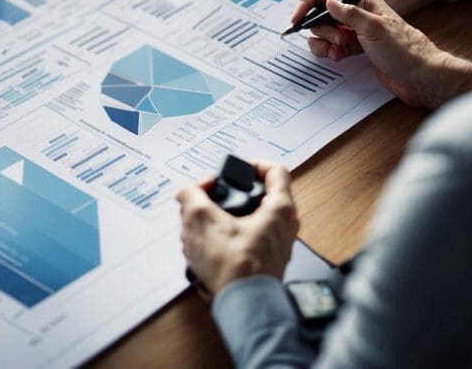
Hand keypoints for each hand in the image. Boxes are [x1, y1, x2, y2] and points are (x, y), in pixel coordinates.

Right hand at [177, 162, 297, 296]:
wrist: (243, 307)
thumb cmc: (235, 267)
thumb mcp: (201, 220)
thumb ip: (191, 196)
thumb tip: (187, 193)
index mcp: (279, 209)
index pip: (275, 170)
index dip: (253, 164)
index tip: (235, 169)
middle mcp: (284, 226)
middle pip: (253, 197)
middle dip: (222, 199)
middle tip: (204, 203)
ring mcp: (275, 246)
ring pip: (243, 220)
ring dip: (217, 222)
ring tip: (196, 231)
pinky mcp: (263, 262)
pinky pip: (241, 241)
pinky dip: (222, 240)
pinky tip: (202, 250)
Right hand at [290, 0, 471, 107]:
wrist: (420, 77)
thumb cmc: (403, 50)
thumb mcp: (373, 27)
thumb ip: (347, 13)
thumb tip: (326, 0)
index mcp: (363, 1)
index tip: (297, 17)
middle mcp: (356, 14)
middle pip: (321, 12)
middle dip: (320, 28)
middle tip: (336, 39)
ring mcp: (354, 31)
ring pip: (323, 31)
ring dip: (324, 42)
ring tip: (338, 51)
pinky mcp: (353, 48)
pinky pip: (330, 46)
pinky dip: (328, 52)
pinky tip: (339, 57)